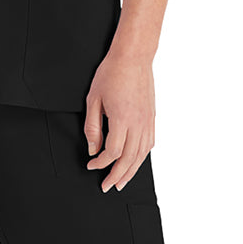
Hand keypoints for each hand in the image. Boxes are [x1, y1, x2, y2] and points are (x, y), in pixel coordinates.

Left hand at [85, 51, 155, 191]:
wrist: (133, 57)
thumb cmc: (112, 73)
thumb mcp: (93, 99)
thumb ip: (92, 127)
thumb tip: (93, 148)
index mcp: (122, 119)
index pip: (112, 152)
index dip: (101, 163)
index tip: (91, 164)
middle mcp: (138, 123)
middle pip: (129, 159)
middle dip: (117, 175)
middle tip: (107, 186)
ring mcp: (147, 121)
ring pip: (142, 155)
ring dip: (131, 171)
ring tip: (122, 182)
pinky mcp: (152, 118)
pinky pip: (149, 144)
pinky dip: (142, 157)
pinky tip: (136, 162)